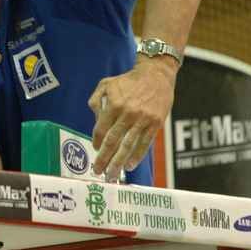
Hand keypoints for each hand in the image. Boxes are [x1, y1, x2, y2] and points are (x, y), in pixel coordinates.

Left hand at [87, 58, 176, 181]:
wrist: (156, 75)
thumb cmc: (128, 80)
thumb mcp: (106, 84)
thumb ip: (96, 100)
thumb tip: (95, 120)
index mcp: (114, 104)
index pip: (101, 129)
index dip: (97, 141)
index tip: (95, 150)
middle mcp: (127, 114)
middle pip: (113, 141)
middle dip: (104, 159)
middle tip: (98, 171)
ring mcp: (142, 120)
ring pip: (128, 146)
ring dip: (119, 162)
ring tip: (112, 174)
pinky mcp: (155, 123)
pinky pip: (145, 143)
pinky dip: (137, 156)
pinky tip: (129, 165)